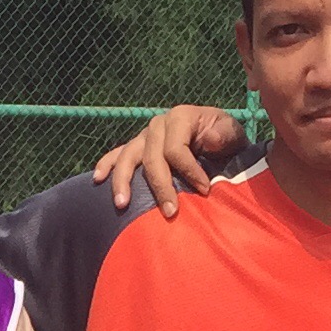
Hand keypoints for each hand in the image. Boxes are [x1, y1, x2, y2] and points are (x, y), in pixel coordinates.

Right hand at [87, 104, 249, 214]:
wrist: (221, 140)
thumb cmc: (226, 140)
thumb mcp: (233, 134)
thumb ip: (224, 135)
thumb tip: (209, 138)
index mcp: (181, 117)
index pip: (176, 148)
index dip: (190, 172)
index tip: (205, 191)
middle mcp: (158, 124)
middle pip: (151, 158)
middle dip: (161, 187)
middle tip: (171, 213)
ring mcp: (144, 136)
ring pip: (127, 158)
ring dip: (122, 182)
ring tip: (122, 204)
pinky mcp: (137, 147)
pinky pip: (116, 155)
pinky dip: (106, 166)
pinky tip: (97, 180)